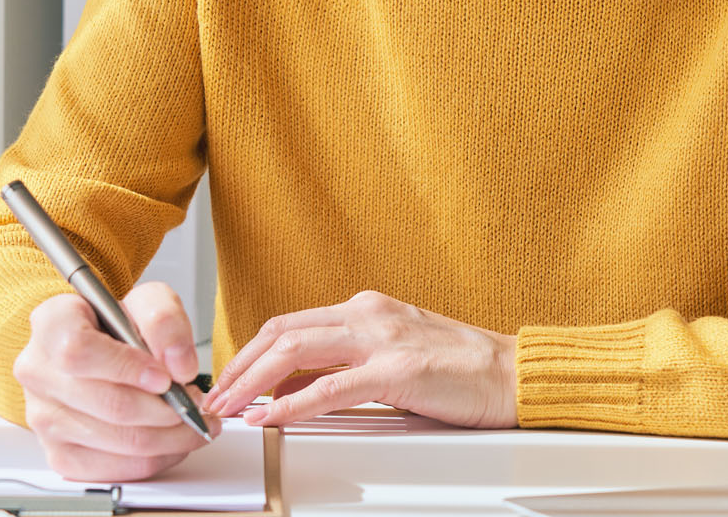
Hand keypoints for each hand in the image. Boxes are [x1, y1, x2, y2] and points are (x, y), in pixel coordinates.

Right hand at [12, 281, 218, 481]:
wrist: (99, 351)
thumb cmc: (117, 327)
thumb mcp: (146, 302)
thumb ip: (165, 320)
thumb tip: (178, 365)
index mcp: (51, 323)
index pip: (78, 350)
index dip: (126, 367)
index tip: (164, 377)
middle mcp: (38, 372)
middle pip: (108, 403)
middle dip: (165, 409)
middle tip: (194, 404)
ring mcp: (44, 418)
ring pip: (117, 441)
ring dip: (168, 437)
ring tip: (189, 421)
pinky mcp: (59, 454)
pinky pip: (114, 469)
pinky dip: (154, 459)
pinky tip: (169, 441)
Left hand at [201, 290, 517, 428]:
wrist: (513, 374)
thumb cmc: (462, 370)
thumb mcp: (395, 357)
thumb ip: (350, 365)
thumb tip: (299, 389)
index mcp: (365, 309)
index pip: (290, 325)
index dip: (251, 353)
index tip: (229, 381)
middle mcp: (367, 315)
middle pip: (281, 333)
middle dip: (239, 368)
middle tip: (214, 399)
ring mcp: (381, 339)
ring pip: (295, 351)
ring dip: (252, 383)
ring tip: (230, 409)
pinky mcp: (397, 371)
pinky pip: (330, 387)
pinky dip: (291, 405)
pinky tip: (270, 419)